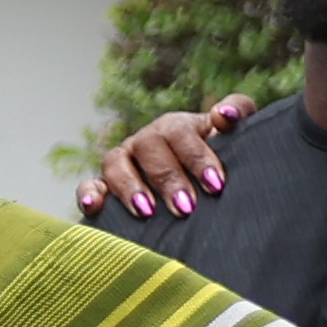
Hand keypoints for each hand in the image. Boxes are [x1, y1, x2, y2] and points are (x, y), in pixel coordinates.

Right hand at [74, 95, 256, 222]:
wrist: (201, 188)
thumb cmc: (221, 162)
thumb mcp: (236, 136)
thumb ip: (237, 115)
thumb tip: (222, 116)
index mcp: (177, 127)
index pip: (182, 132)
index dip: (197, 157)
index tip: (215, 185)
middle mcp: (147, 140)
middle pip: (149, 148)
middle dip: (168, 179)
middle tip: (186, 207)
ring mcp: (123, 161)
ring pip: (116, 163)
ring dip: (130, 187)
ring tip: (147, 212)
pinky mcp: (104, 185)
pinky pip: (89, 184)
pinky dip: (89, 193)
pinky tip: (94, 206)